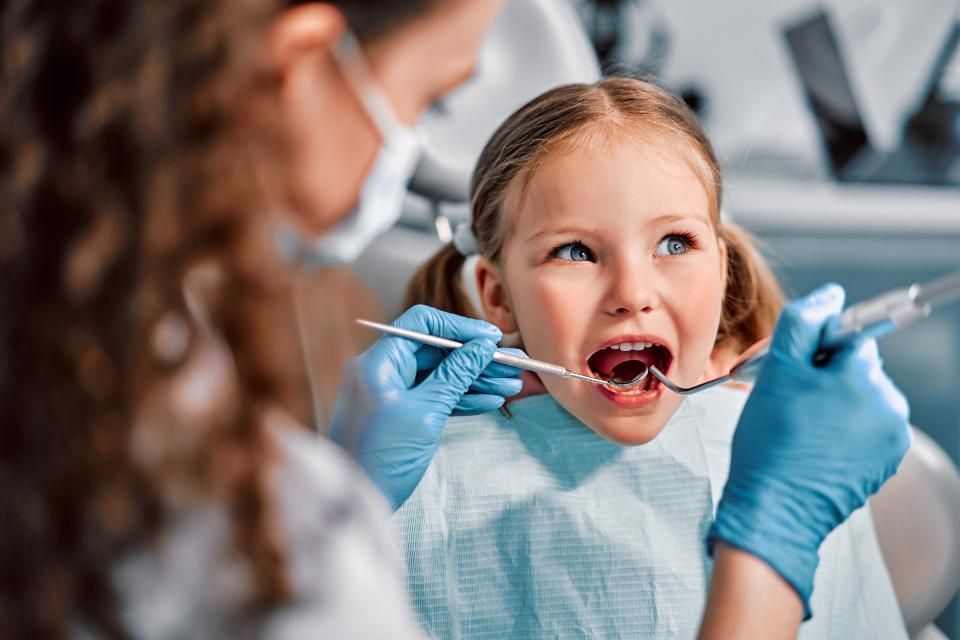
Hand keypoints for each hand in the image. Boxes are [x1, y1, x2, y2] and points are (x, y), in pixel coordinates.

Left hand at [330, 305, 523, 509]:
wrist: (357, 505)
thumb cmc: (383, 458)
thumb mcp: (426, 413)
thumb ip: (455, 375)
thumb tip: (482, 346)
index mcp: (379, 362)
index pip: (422, 325)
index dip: (460, 329)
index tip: (492, 340)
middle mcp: (382, 371)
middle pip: (436, 351)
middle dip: (476, 359)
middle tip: (513, 365)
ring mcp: (390, 394)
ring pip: (439, 376)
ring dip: (475, 380)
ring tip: (511, 386)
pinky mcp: (398, 415)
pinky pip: (433, 397)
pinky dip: (460, 399)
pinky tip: (490, 402)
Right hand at [708, 284, 910, 617]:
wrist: (775, 511)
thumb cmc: (770, 443)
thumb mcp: (776, 372)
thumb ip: (802, 323)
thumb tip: (831, 295)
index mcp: (865, 376)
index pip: (845, 334)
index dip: (809, 345)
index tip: (786, 364)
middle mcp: (890, 404)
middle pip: (852, 366)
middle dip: (816, 373)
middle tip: (778, 393)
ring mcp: (891, 438)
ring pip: (856, 397)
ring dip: (826, 400)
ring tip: (790, 422)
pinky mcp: (883, 463)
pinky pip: (861, 427)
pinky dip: (836, 428)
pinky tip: (807, 442)